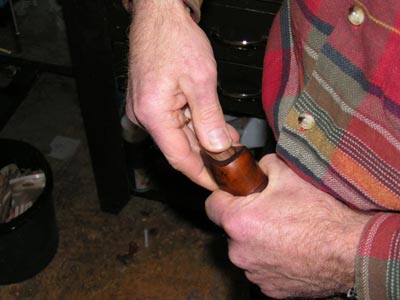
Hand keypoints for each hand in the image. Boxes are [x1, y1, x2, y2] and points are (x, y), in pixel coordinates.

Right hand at [125, 0, 237, 189]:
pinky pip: (175, 122)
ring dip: (203, 141)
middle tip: (231, 162)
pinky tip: (213, 126)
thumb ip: (209, 118)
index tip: (217, 185)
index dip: (201, 174)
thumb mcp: (201, 80)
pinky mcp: (151, 101)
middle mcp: (145, 116)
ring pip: (179, 136)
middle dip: (207, 157)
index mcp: (154, 114)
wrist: (159, 16)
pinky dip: (195, 126)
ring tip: (229, 143)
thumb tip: (218, 147)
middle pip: (180, 148)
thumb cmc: (174, 39)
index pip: (180, 158)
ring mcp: (146, 109)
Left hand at [205, 154, 370, 297]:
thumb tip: (257, 166)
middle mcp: (239, 251)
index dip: (223, 195)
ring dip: (258, 241)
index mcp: (238, 221)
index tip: (235, 193)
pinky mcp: (270, 289)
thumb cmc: (320, 215)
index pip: (211, 204)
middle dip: (245, 218)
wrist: (349, 251)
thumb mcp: (289, 175)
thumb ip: (264, 165)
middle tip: (269, 211)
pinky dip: (271, 259)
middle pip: (231, 228)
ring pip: (246, 250)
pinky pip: (262, 268)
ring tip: (285, 232)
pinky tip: (291, 250)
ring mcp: (254, 273)